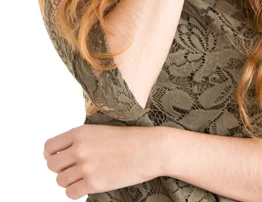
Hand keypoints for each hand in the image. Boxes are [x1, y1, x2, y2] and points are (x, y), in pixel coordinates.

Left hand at [43, 124, 164, 198]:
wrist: (148, 149)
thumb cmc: (128, 139)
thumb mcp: (100, 130)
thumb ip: (80, 139)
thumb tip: (63, 153)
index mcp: (80, 133)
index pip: (49, 147)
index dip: (51, 155)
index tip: (59, 158)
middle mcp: (79, 149)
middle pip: (52, 166)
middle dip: (60, 169)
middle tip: (73, 169)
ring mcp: (85, 167)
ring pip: (60, 181)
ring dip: (69, 181)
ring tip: (83, 176)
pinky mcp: (93, 184)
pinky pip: (70, 193)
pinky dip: (76, 191)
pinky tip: (86, 185)